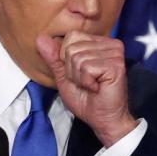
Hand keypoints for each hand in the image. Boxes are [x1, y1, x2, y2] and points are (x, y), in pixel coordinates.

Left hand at [36, 30, 137, 147]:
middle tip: (86, 82)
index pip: (71, 36)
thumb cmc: (86, 100)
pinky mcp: (116, 64)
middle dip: (72, 70)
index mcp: (98, 43)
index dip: (67, 59)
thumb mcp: (63, 77)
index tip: (79, 74)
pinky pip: (87, 68)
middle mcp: (109, 44)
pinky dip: (87, 82)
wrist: (102, 119)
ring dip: (79, 78)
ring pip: (78, 58)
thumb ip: (54, 58)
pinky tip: (97, 88)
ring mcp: (114, 53)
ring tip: (92, 85)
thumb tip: (40, 38)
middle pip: (72, 47)